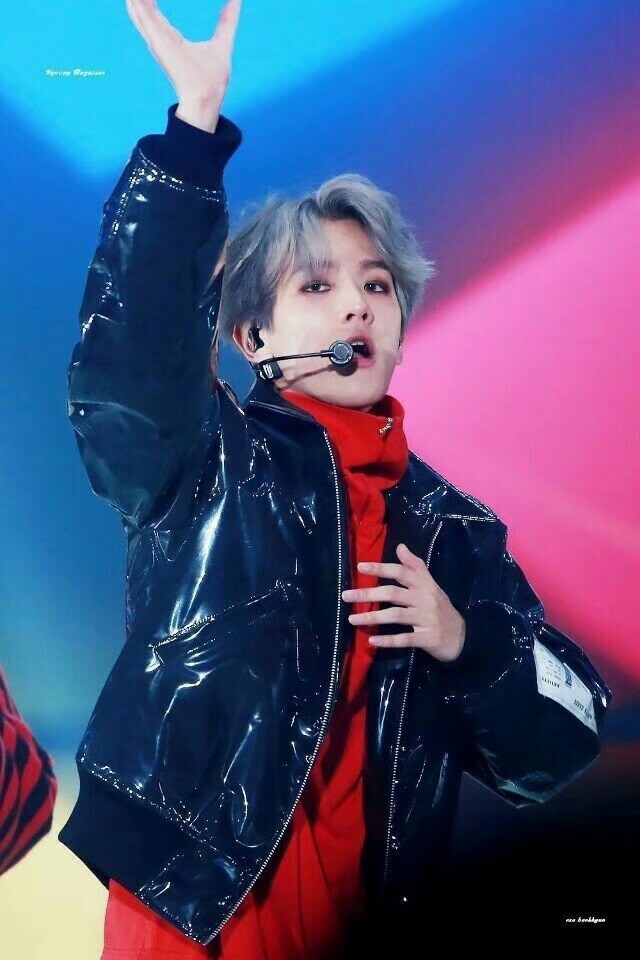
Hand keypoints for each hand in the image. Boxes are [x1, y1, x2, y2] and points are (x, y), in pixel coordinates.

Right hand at [125, 0, 242, 129]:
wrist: (207, 97)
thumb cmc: (213, 78)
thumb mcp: (222, 40)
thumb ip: (227, 19)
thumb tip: (236, 0)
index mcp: (173, 40)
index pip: (156, 16)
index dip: (150, 2)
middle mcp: (162, 40)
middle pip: (145, 12)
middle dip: (139, 1)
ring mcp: (159, 42)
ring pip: (141, 13)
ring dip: (135, 2)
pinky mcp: (159, 44)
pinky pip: (144, 20)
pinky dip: (138, 8)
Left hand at [341, 542, 466, 662]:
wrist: (463, 636)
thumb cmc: (441, 608)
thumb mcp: (431, 585)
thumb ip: (415, 566)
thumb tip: (400, 546)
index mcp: (424, 585)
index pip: (400, 573)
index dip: (380, 568)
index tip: (360, 566)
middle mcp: (425, 600)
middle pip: (393, 593)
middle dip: (368, 593)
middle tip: (346, 596)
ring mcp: (426, 619)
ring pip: (395, 616)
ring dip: (372, 617)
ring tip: (352, 619)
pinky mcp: (427, 638)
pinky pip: (404, 639)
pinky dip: (388, 640)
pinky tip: (372, 641)